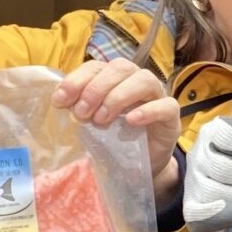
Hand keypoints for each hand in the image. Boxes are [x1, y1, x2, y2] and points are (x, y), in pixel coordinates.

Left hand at [57, 60, 179, 173]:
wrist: (143, 164)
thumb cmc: (117, 139)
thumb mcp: (94, 122)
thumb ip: (81, 108)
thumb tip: (59, 101)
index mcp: (115, 78)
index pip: (96, 66)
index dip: (77, 79)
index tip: (60, 100)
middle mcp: (136, 80)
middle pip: (120, 67)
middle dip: (96, 88)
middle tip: (81, 113)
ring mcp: (157, 96)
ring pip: (144, 80)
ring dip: (118, 96)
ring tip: (102, 119)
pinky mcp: (172, 116)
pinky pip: (166, 105)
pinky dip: (148, 110)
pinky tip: (131, 121)